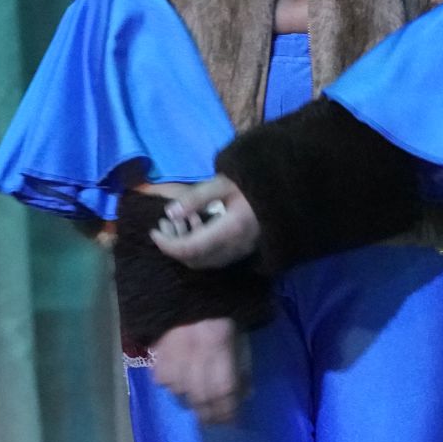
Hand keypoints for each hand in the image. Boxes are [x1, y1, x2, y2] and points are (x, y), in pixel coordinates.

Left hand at [143, 176, 261, 269]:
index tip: (153, 231)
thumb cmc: (255, 180)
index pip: (190, 249)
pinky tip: (197, 223)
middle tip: (163, 225)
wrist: (288, 189)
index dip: (167, 245)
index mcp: (230, 230)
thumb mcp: (224, 182)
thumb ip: (196, 197)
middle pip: (195, 260)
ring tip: (177, 221)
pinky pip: (216, 257)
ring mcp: (242, 251)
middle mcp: (236, 247)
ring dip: (186, 246)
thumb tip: (169, 213)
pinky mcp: (245, 249)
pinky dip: (200, 246)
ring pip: (205, 261)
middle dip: (174, 246)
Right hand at [148, 316, 250, 422]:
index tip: (233, 421)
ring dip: (189, 398)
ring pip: (177, 389)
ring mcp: (171, 351)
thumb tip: (244, 393)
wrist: (190, 280)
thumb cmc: (222, 307)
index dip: (228, 411)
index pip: (224, 390)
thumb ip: (242, 364)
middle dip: (209, 414)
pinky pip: (160, 376)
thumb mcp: (240, 333)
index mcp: (218, 344)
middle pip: (200, 396)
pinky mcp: (155, 347)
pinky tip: (178, 382)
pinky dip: (170, 384)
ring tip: (197, 401)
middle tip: (214, 421)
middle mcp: (193, 352)